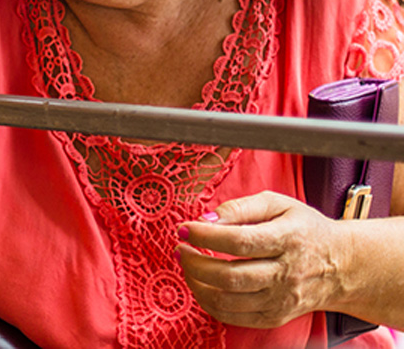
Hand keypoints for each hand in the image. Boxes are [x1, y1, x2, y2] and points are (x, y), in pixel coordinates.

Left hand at [177, 190, 351, 328]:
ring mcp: (280, 300)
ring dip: (196, 282)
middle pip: (231, 276)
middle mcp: (286, 274)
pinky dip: (208, 301)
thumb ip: (241, 207)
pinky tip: (199, 283)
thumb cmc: (304, 228)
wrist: (342, 266)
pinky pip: (232, 316)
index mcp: (288, 240)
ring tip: (186, 263)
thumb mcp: (278, 204)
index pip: (240, 241)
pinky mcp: (274, 317)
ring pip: (228, 300)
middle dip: (195, 262)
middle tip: (179, 248)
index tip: (183, 228)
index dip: (205, 236)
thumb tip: (207, 218)